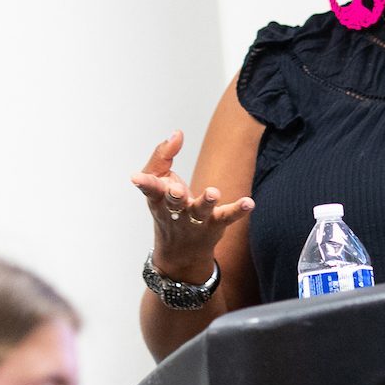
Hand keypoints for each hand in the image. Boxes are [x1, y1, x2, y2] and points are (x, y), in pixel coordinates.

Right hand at [132, 131, 252, 281]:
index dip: (144, 183)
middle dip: (174, 196)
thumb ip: (163, 155)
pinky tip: (248, 203)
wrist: (181, 251)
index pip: (150, 189)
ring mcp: (195, 220)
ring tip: (213, 192)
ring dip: (206, 201)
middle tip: (177, 190)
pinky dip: (238, 210)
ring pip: (200, 211)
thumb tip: (177, 133)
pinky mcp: (214, 225)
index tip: (136, 178)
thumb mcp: (159, 181)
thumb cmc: (168, 207)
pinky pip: (226, 217)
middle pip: (173, 202)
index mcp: (158, 198)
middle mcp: (175, 211)